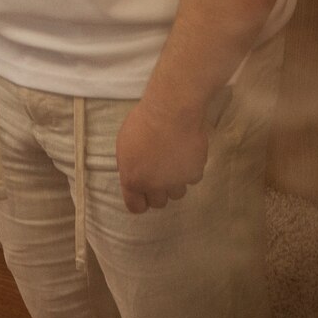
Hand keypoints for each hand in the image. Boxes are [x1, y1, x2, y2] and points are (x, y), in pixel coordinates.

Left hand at [115, 99, 208, 213]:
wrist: (171, 111)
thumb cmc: (143, 123)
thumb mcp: (124, 146)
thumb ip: (129, 167)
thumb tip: (135, 176)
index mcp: (133, 180)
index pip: (136, 207)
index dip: (140, 200)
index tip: (144, 194)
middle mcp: (154, 186)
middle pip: (159, 203)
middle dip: (159, 191)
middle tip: (161, 174)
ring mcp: (176, 181)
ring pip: (177, 194)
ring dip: (176, 182)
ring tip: (175, 163)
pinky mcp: (194, 173)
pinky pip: (193, 179)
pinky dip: (191, 170)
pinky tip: (187, 154)